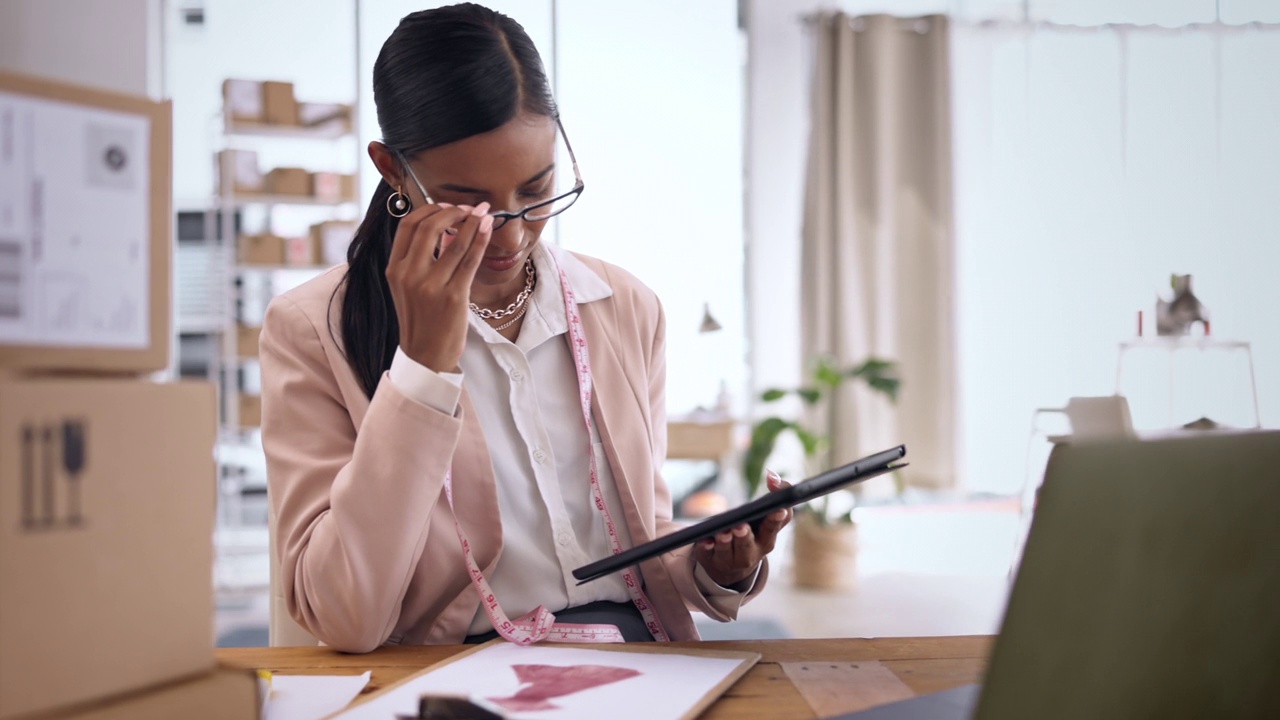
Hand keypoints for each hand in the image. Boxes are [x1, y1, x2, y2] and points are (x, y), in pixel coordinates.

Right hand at [385, 202, 492, 372]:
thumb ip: (419, 259)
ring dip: (472, 222)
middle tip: (468, 208)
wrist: (426, 356)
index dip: (429, 210)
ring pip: (455, 242)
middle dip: (452, 211)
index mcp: (394, 269)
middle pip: (429, 227)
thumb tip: (444, 230)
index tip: (446, 206)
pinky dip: (481, 239)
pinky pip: (470, 260)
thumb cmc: (421, 319)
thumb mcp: (408, 287)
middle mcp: (409, 275)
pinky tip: (488, 228)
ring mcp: (431, 286)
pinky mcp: (453, 297)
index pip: (407, 225)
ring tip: (483, 213)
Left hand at [694, 470, 792, 587]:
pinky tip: (704, 541)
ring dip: (724, 542)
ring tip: (722, 533)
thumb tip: (771, 474)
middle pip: (747, 544)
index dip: (775, 519)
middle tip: (740, 526)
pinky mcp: (711, 560)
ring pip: (726, 551)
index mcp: (767, 540)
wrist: (734, 565)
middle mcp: (751, 553)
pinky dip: (706, 547)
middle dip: (744, 536)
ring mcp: (730, 560)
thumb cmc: (755, 533)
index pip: (773, 528)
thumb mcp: (767, 516)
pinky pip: (707, 554)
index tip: (778, 509)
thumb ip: (776, 494)